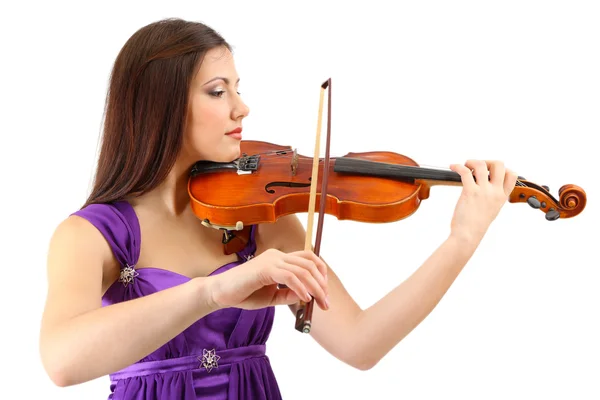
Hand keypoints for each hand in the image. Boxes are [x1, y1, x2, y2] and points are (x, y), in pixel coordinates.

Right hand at [206, 248, 328, 310]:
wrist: (220, 293)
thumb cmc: (244, 294)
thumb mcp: (272, 296)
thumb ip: (289, 294)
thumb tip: (308, 296)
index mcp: (279, 259)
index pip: (308, 258)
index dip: (321, 273)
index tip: (324, 292)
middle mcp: (277, 255)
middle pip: (309, 263)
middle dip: (322, 283)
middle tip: (326, 302)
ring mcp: (271, 260)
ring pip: (302, 269)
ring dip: (315, 287)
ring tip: (319, 302)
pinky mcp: (264, 268)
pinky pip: (289, 276)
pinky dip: (300, 287)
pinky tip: (304, 299)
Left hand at [449, 160, 517, 244]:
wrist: (467, 236)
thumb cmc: (475, 225)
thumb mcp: (491, 210)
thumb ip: (492, 197)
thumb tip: (485, 184)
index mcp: (502, 197)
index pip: (512, 175)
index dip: (502, 168)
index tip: (491, 170)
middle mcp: (495, 192)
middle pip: (499, 165)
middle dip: (487, 161)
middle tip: (477, 166)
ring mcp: (483, 192)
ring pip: (481, 165)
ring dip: (471, 161)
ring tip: (465, 166)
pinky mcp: (470, 192)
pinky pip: (465, 172)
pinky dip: (457, 166)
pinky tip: (453, 167)